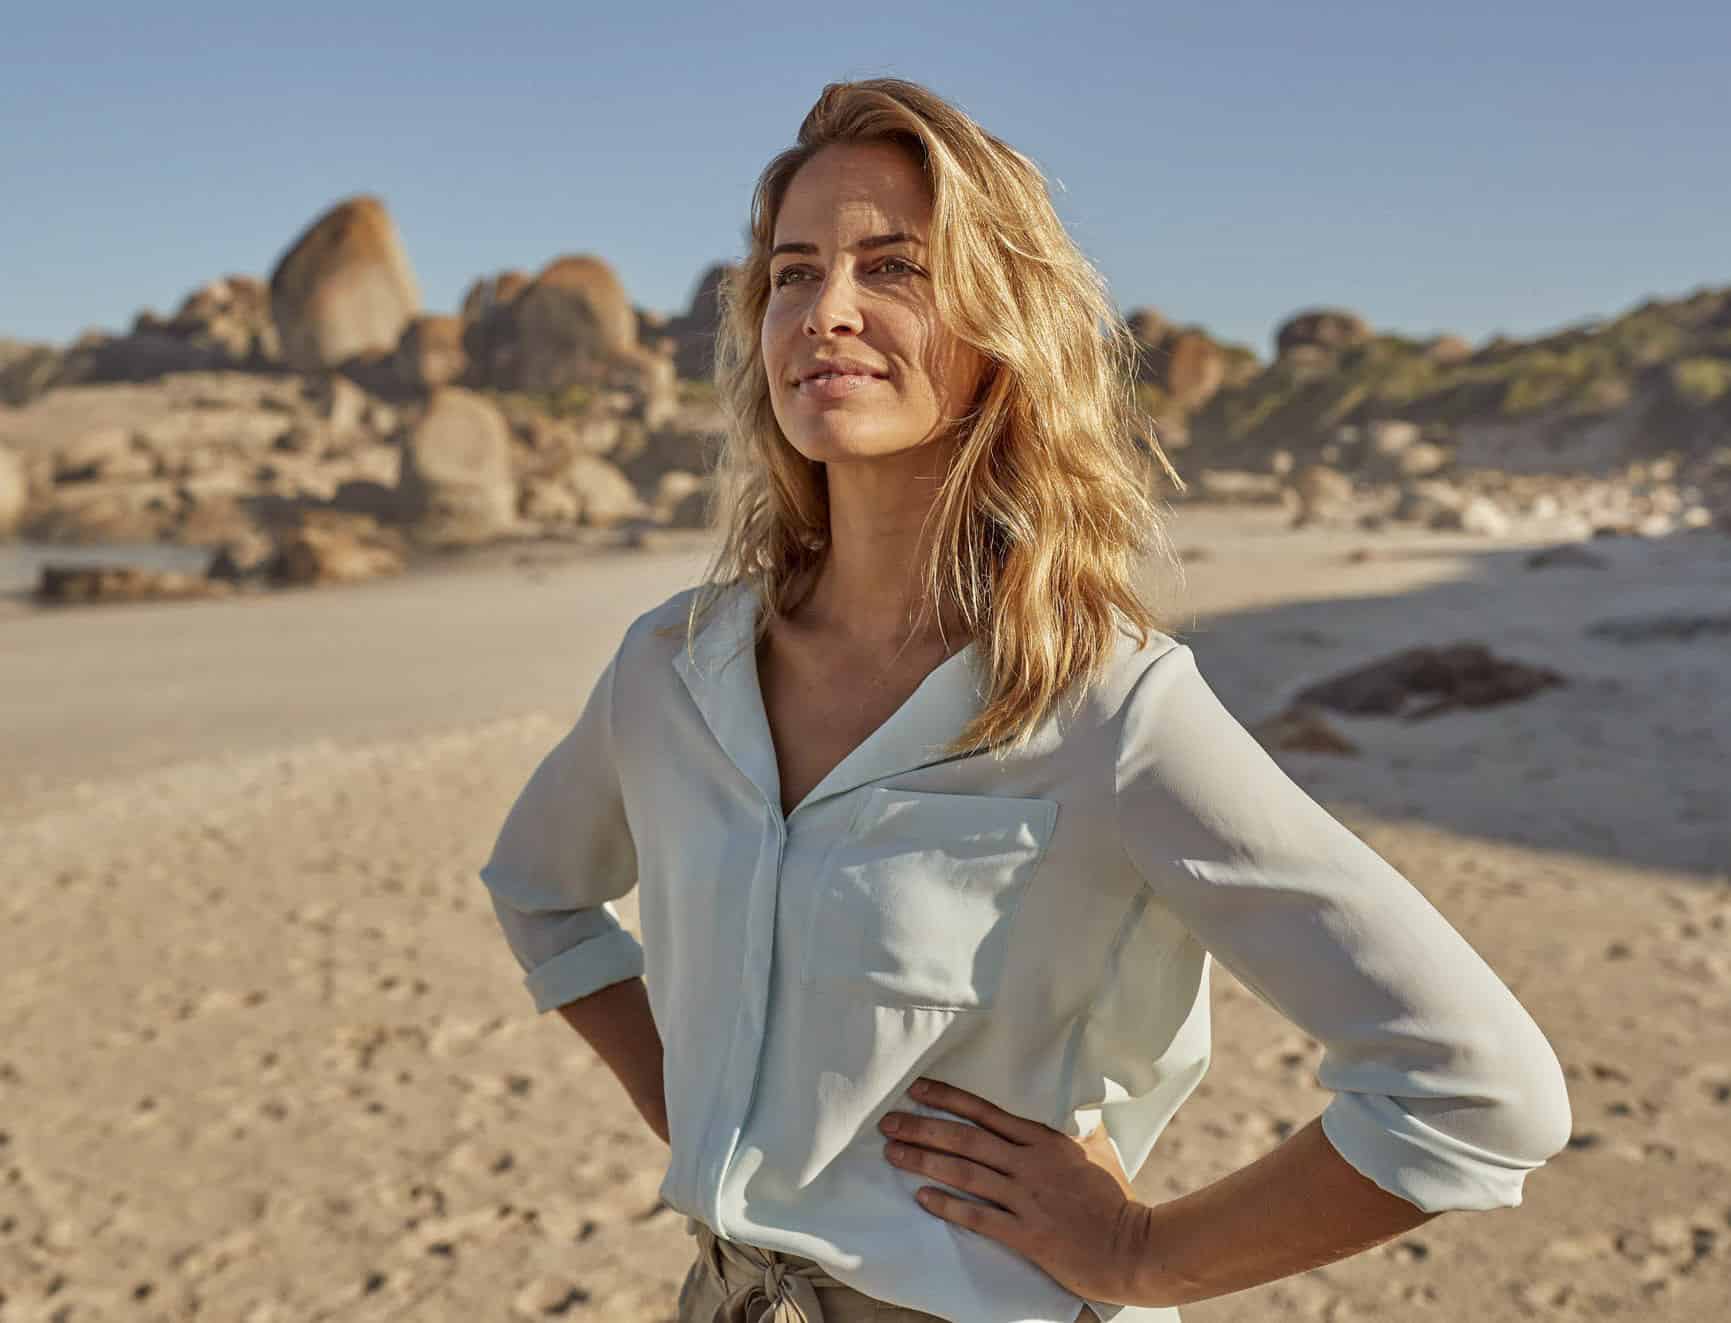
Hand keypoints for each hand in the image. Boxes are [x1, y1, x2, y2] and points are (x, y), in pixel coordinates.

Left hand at [878, 1076, 1153, 1308]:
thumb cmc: (1116, 1199)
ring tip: (893, 1154)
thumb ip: (1074, 1127)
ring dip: (925, 1162)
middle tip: (888, 1122)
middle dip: (923, 1128)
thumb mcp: (1097, 1150)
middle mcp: (1031, 1164)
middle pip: (967, 1140)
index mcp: (1046, 1141)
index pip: (987, 1112)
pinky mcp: (1027, 1234)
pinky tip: (923, 1197)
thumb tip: (1066, 1103)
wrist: (1134, 1249)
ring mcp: (1028, 1199)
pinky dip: (949, 1206)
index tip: (918, 1090)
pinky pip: (980, 1217)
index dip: (949, 1099)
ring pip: (966, 1173)